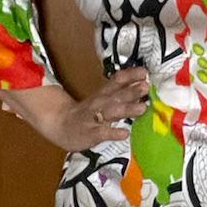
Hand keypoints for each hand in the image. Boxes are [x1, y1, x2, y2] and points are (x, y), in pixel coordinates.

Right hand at [0, 65, 150, 150]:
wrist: (60, 125)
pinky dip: (113, 133)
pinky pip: (102, 133)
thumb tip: (144, 84)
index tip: (144, 72)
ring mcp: (94, 118)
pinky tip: (124, 133)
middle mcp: (99, 103)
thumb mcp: (103, 99)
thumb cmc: (87, 113)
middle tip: (146, 87)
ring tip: (142, 108)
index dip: (129, 76)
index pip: (116, 81)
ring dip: (126, 109)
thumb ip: (122, 92)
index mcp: (104, 94)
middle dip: (131, 91)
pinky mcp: (90, 134)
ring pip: (110, 112)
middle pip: (116, 95)